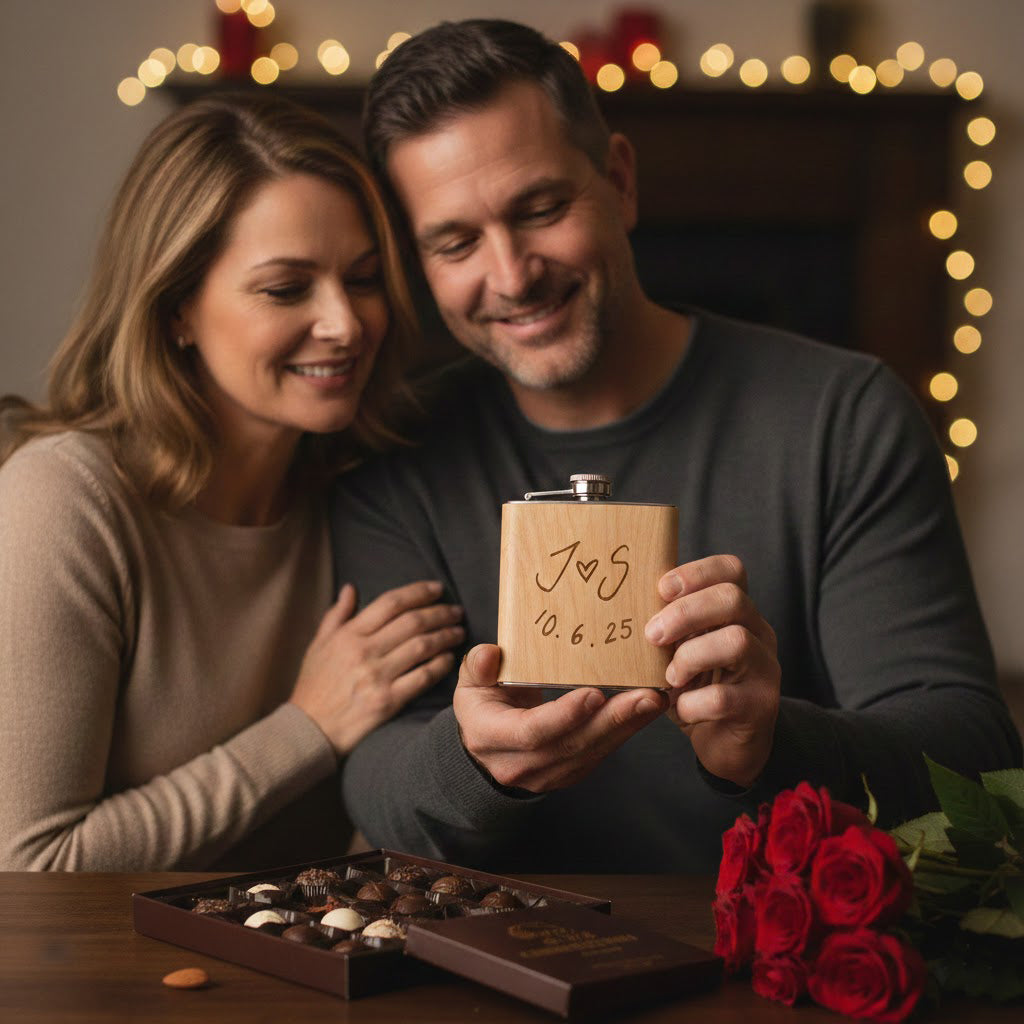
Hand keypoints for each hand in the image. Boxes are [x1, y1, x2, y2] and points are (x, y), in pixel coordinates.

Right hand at [290, 580, 462, 755]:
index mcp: (348, 635)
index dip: (418, 592)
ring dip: (446, 636)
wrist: (309, 730)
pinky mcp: (387, 701)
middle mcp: (364, 652)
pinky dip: (440, 665)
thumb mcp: (317, 645)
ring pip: (422, 647)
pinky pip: (422, 677)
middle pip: (412, 622)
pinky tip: (450, 658)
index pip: (391, 603)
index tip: (437, 588)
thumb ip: (336, 615)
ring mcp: (377, 677)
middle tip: (457, 611)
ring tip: (459, 631)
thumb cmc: (313, 686)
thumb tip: (351, 588)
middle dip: (440, 612)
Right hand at [453, 644, 666, 791]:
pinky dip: (628, 731)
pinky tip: (648, 710)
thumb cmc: (482, 707)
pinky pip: (602, 753)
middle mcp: (522, 764)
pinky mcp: (571, 772)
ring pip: (593, 751)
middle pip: (573, 744)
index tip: (594, 693)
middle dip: (613, 720)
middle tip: (647, 696)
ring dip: (628, 726)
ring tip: (656, 699)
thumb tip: (489, 654)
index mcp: (492, 738)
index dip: (564, 715)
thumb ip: (477, 667)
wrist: (485, 751)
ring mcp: (549, 774)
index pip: (531, 732)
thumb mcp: (470, 685)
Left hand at [645, 555, 780, 787]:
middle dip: (685, 613)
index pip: (731, 570)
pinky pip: (724, 697)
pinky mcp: (759, 707)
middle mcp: (759, 633)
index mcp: (738, 612)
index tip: (662, 589)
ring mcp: (764, 670)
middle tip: (652, 635)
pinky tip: (680, 708)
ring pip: (736, 642)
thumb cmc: (696, 686)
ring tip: (669, 677)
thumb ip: (668, 624)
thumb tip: (624, 604)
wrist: (725, 742)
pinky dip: (691, 703)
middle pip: (732, 599)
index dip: (696, 572)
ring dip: (690, 656)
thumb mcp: (680, 648)